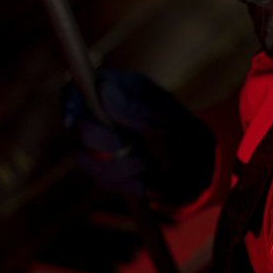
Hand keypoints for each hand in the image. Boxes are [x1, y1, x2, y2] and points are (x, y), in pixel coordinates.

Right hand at [63, 69, 215, 206]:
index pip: (78, 89)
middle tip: (126, 146)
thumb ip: (135, 107)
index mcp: (119, 90)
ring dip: (121, 167)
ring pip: (88, 160)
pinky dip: (127, 184)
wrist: (203, 170)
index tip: (71, 121)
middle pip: (79, 128)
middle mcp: (105, 116)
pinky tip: (146, 181)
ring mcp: (103, 146)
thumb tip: (102, 88)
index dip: (69, 103)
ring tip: (147, 165)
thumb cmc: (188, 133)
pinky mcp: (108, 171)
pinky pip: (103, 181)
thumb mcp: (169, 118)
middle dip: (102, 141)